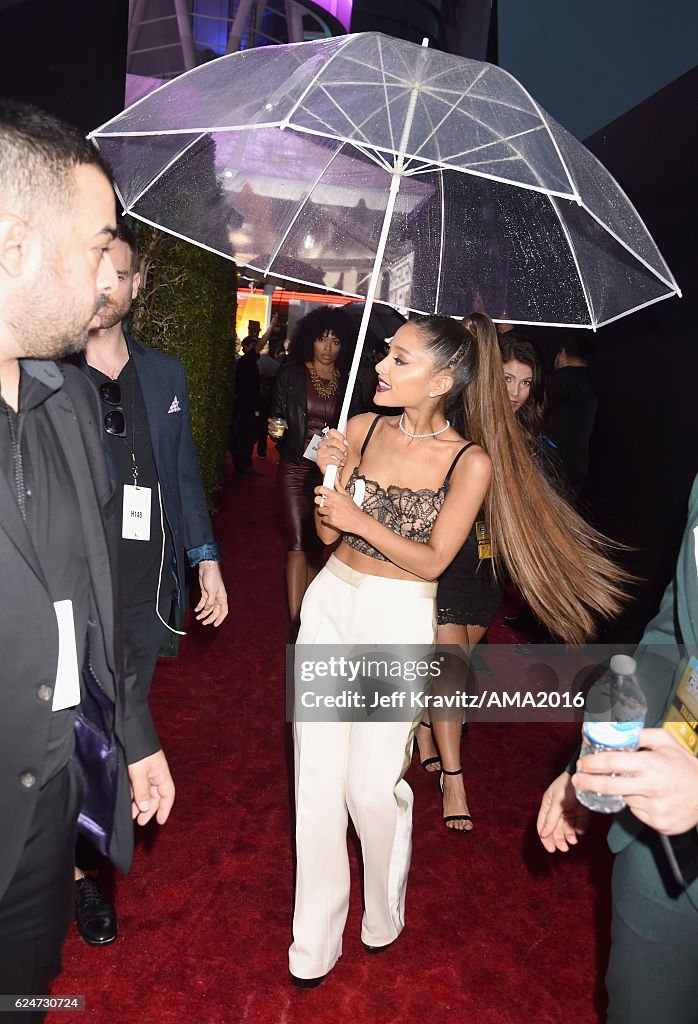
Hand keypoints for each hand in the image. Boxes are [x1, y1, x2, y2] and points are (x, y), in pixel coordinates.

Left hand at [128, 749, 174, 825]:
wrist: (130, 732)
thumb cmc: (138, 750)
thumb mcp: (139, 772)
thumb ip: (142, 790)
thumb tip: (145, 808)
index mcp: (161, 773)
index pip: (168, 794)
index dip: (165, 808)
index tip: (160, 821)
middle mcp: (155, 774)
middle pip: (155, 796)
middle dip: (149, 809)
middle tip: (140, 821)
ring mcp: (145, 772)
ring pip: (145, 792)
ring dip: (139, 804)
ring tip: (131, 814)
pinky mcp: (135, 770)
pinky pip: (137, 786)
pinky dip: (133, 795)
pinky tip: (127, 802)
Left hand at [196, 560, 227, 625]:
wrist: (206, 568)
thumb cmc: (212, 577)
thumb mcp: (212, 591)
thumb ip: (210, 602)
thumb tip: (207, 609)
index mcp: (222, 598)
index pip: (223, 611)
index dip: (220, 619)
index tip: (215, 625)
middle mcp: (217, 598)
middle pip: (215, 611)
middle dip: (210, 618)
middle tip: (204, 623)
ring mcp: (211, 596)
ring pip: (208, 608)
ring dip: (203, 613)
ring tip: (198, 618)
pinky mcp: (205, 593)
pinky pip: (202, 603)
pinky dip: (199, 607)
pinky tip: (196, 610)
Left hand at [315, 473, 362, 532]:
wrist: (358, 522)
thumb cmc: (353, 508)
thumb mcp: (346, 495)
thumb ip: (338, 485)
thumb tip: (335, 476)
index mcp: (336, 496)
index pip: (321, 489)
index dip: (317, 489)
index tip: (318, 491)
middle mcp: (332, 503)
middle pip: (317, 500)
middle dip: (319, 501)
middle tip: (324, 502)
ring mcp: (331, 512)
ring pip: (320, 510)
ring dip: (324, 511)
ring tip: (332, 510)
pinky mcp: (331, 521)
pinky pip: (323, 518)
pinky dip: (327, 519)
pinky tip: (334, 517)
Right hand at [316, 428, 347, 475]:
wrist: (334, 473)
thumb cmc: (337, 459)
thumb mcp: (342, 446)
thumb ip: (342, 436)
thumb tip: (344, 424)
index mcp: (326, 440)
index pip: (332, 431)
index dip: (341, 437)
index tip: (345, 441)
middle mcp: (321, 445)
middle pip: (335, 441)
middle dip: (343, 448)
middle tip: (344, 453)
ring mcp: (320, 453)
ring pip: (335, 451)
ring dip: (342, 457)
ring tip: (341, 460)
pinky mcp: (320, 462)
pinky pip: (333, 460)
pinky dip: (338, 463)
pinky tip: (338, 464)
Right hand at [537, 770, 589, 852]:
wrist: (587, 776)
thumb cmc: (568, 786)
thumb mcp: (557, 802)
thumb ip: (551, 818)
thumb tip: (543, 834)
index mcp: (548, 805)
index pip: (543, 824)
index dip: (545, 837)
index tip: (550, 849)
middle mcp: (557, 809)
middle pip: (555, 828)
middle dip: (559, 839)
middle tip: (564, 849)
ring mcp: (569, 810)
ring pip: (567, 827)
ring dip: (569, 836)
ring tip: (574, 841)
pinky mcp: (581, 810)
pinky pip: (579, 823)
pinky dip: (579, 829)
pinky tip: (581, 831)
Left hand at [572, 728, 697, 834]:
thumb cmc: (684, 766)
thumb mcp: (666, 741)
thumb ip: (641, 734)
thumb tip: (617, 730)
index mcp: (651, 764)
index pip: (611, 763)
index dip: (591, 764)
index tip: (581, 764)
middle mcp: (651, 787)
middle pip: (608, 787)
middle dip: (587, 783)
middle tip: (578, 780)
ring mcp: (654, 808)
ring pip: (624, 800)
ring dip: (622, 793)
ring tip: (636, 785)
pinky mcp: (658, 823)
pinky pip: (637, 813)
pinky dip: (637, 805)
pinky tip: (648, 798)